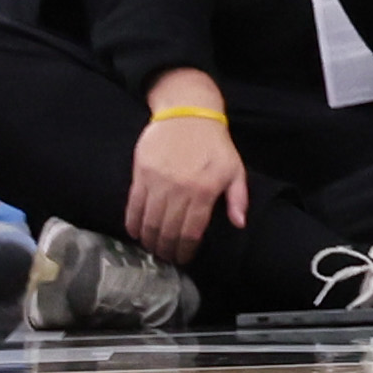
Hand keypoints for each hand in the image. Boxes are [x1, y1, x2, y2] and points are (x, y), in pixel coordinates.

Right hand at [127, 104, 249, 264]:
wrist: (188, 113)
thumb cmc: (214, 144)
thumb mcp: (235, 168)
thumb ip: (238, 197)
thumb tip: (239, 223)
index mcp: (205, 190)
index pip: (191, 232)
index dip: (186, 250)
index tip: (183, 259)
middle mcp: (180, 189)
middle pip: (168, 231)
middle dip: (166, 250)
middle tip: (166, 257)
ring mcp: (158, 182)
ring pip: (149, 222)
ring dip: (149, 241)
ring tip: (152, 248)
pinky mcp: (141, 175)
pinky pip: (133, 207)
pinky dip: (133, 224)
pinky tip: (136, 233)